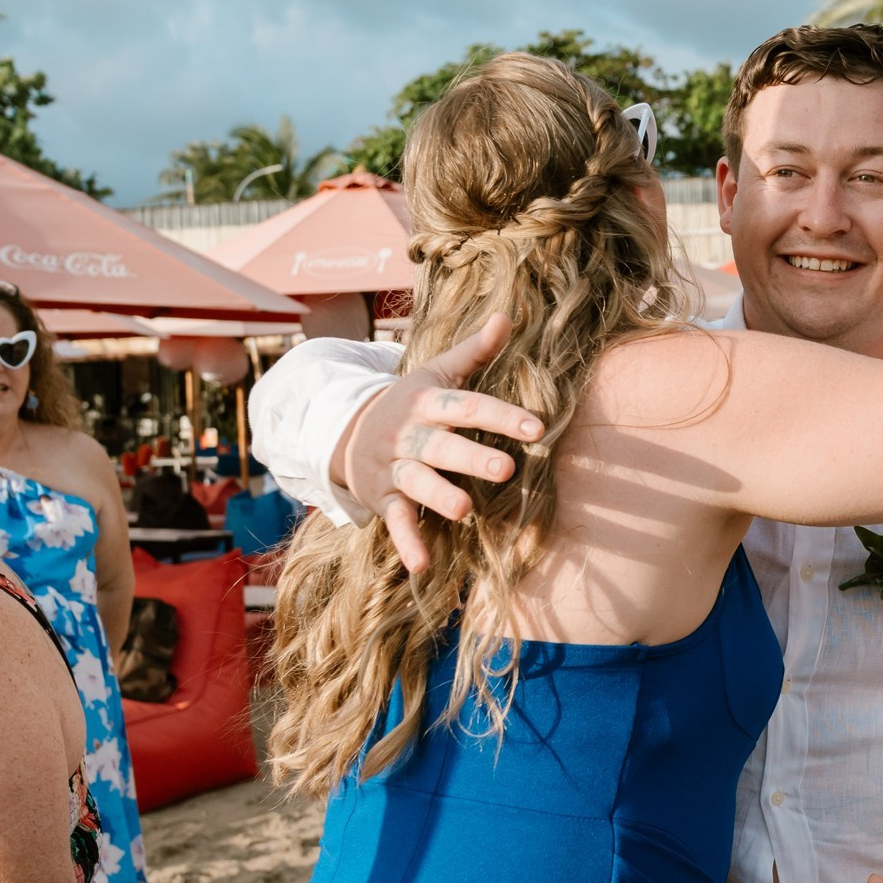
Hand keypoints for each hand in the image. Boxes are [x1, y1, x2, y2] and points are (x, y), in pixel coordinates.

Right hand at [333, 315, 545, 573]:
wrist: (347, 430)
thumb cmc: (410, 402)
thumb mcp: (437, 373)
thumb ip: (475, 351)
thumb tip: (508, 315)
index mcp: (428, 403)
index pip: (468, 406)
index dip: (501, 416)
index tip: (536, 428)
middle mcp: (410, 435)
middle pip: (442, 446)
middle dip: (471, 457)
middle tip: (506, 469)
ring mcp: (394, 468)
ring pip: (417, 482)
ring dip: (439, 495)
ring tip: (465, 509)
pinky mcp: (384, 498)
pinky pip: (396, 521)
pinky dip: (407, 543)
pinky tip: (423, 566)